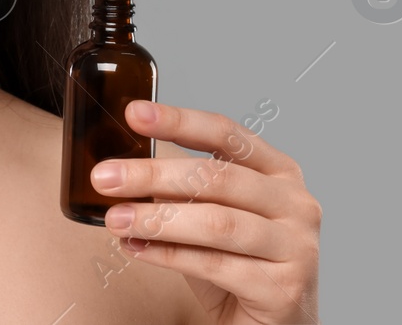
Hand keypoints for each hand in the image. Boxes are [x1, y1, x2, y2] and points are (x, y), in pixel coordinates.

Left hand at [95, 101, 320, 323]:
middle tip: (105, 177)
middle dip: (153, 175)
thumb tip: (121, 168)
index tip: (133, 113)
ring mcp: (296, 247)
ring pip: (216, 222)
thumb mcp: (213, 215)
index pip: (226, 133)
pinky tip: (136, 247)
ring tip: (114, 218)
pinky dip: (168, 254)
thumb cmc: (239, 263)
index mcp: (279, 171)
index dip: (179, 120)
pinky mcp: (284, 288)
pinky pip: (214, 265)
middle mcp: (296, 203)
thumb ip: (184, 190)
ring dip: (156, 219)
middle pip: (216, 177)